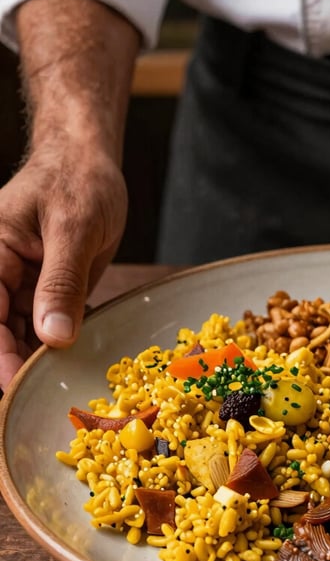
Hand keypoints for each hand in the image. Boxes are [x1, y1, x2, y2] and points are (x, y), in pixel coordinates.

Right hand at [0, 142, 127, 389]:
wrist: (90, 165)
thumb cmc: (78, 183)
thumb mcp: (73, 229)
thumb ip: (61, 282)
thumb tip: (54, 337)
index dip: (0, 353)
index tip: (16, 384)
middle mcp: (0, 273)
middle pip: (0, 330)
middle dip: (17, 362)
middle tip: (40, 396)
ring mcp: (23, 284)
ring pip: (22, 333)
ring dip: (40, 358)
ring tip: (61, 386)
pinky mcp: (47, 290)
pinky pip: (47, 325)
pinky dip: (59, 342)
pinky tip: (74, 360)